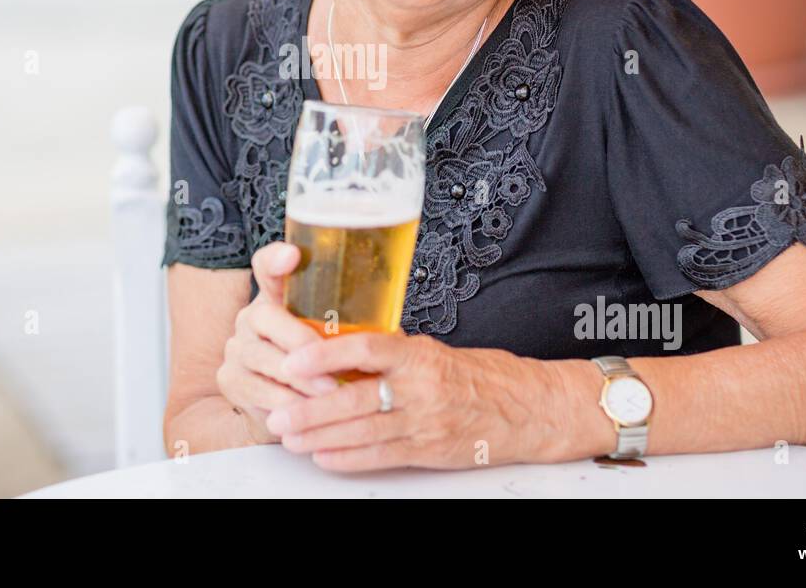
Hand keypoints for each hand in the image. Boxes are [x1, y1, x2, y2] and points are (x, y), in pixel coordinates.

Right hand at [215, 241, 338, 443]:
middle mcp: (251, 316)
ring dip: (298, 377)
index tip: (292, 255)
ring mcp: (237, 347)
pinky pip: (256, 389)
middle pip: (265, 315)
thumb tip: (394, 329)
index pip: (268, 267)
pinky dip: (285, 402)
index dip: (276, 259)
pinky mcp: (230, 379)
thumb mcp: (341, 341)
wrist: (293, 409)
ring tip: (328, 391)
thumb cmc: (325, 367)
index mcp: (277, 297)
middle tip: (329, 361)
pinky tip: (307, 410)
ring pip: (261, 357)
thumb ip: (356, 328)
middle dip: (298, 339)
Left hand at [266, 331, 552, 471]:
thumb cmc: (477, 375)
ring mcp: (426, 421)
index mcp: (419, 354)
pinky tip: (325, 457)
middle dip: (310, 409)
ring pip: (362, 431)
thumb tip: (339, 351)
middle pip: (355, 398)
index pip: (366, 347)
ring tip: (291, 438)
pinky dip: (349, 458)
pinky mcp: (430, 450)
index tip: (294, 359)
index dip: (326, 354)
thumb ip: (390, 354)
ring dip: (321, 437)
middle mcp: (421, 387)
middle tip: (279, 414)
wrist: (526, 408)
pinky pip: (381, 456)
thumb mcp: (433, 352)